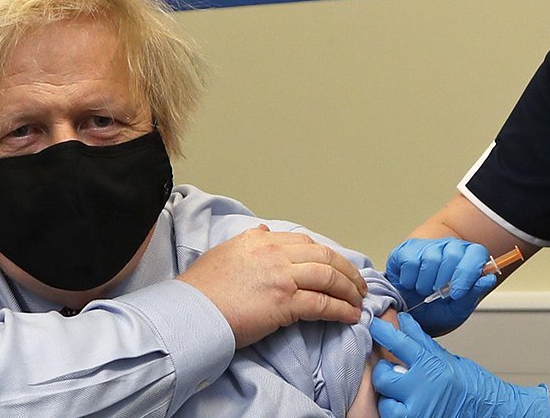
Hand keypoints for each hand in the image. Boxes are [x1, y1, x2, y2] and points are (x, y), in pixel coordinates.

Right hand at [178, 225, 367, 348]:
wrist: (191, 312)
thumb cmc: (201, 290)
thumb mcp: (224, 253)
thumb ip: (248, 242)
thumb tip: (264, 233)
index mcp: (260, 241)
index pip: (306, 243)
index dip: (328, 256)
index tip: (337, 267)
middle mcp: (274, 252)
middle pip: (325, 256)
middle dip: (347, 271)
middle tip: (358, 285)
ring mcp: (282, 276)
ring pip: (329, 277)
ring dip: (349, 290)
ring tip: (358, 301)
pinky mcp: (285, 301)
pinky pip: (324, 303)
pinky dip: (341, 309)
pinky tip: (349, 316)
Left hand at [369, 313, 549, 417]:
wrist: (491, 411)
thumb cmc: (473, 388)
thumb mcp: (447, 358)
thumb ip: (421, 341)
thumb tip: (404, 322)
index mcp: (431, 365)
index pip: (399, 342)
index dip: (382, 332)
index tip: (374, 326)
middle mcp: (423, 388)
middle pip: (384, 375)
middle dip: (386, 374)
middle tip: (396, 374)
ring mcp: (418, 410)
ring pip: (385, 401)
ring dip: (391, 398)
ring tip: (405, 396)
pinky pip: (392, 417)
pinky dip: (396, 412)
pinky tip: (408, 407)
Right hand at [385, 238, 495, 334]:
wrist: (410, 312)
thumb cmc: (436, 310)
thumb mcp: (457, 309)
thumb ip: (472, 294)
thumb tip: (488, 279)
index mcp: (468, 258)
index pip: (476, 253)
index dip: (468, 273)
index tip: (457, 293)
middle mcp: (449, 247)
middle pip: (452, 254)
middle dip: (444, 280)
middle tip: (438, 294)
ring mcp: (427, 245)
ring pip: (430, 258)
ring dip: (425, 283)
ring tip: (424, 290)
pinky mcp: (406, 249)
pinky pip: (410, 261)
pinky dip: (409, 279)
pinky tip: (411, 284)